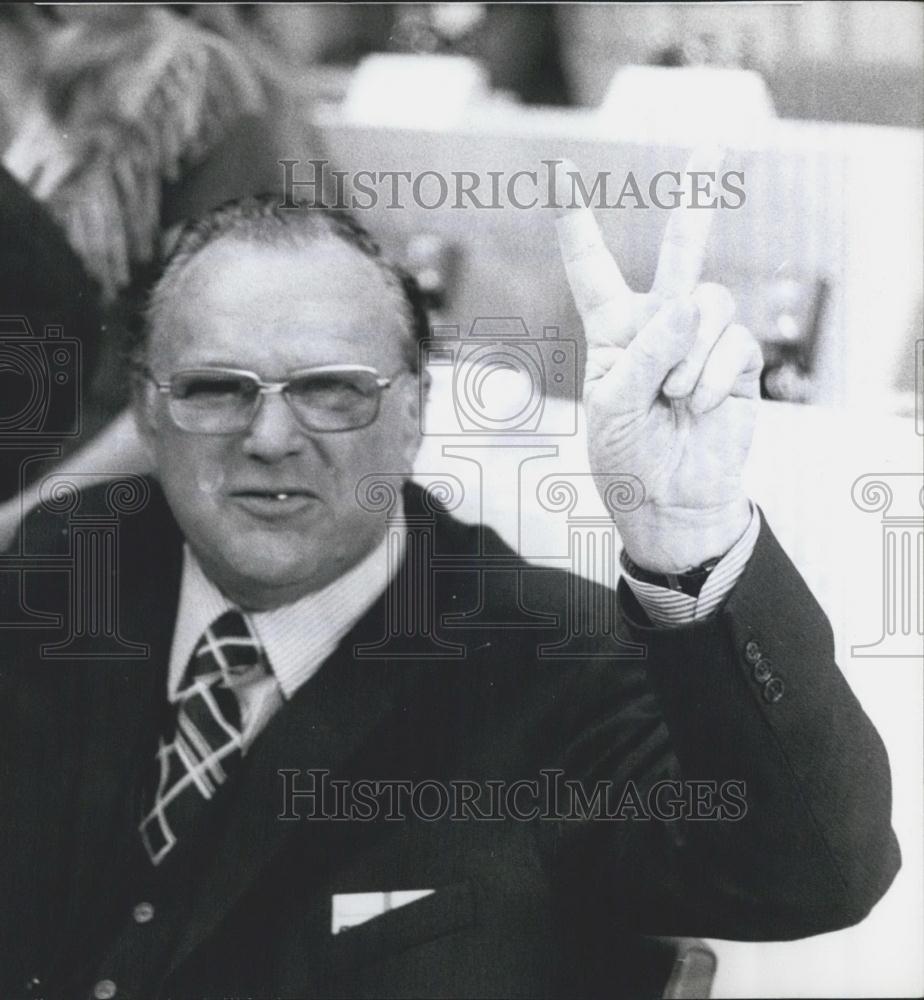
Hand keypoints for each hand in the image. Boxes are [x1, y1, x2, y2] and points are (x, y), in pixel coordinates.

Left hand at [554, 149, 762, 572]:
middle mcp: (658, 324)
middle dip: (693, 201)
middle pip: (679, 252)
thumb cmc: (627, 457)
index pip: (593, 268)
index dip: (579, 225)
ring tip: (675, 398)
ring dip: (688, 357)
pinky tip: (698, 406)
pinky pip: (733, 342)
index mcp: (612, 331)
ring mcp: (701, 341)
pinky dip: (712, 377)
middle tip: (710, 144)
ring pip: (708, 302)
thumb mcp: (613, 407)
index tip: (564, 172)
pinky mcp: (737, 361)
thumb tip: (689, 307)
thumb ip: (644, 355)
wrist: (671, 502)